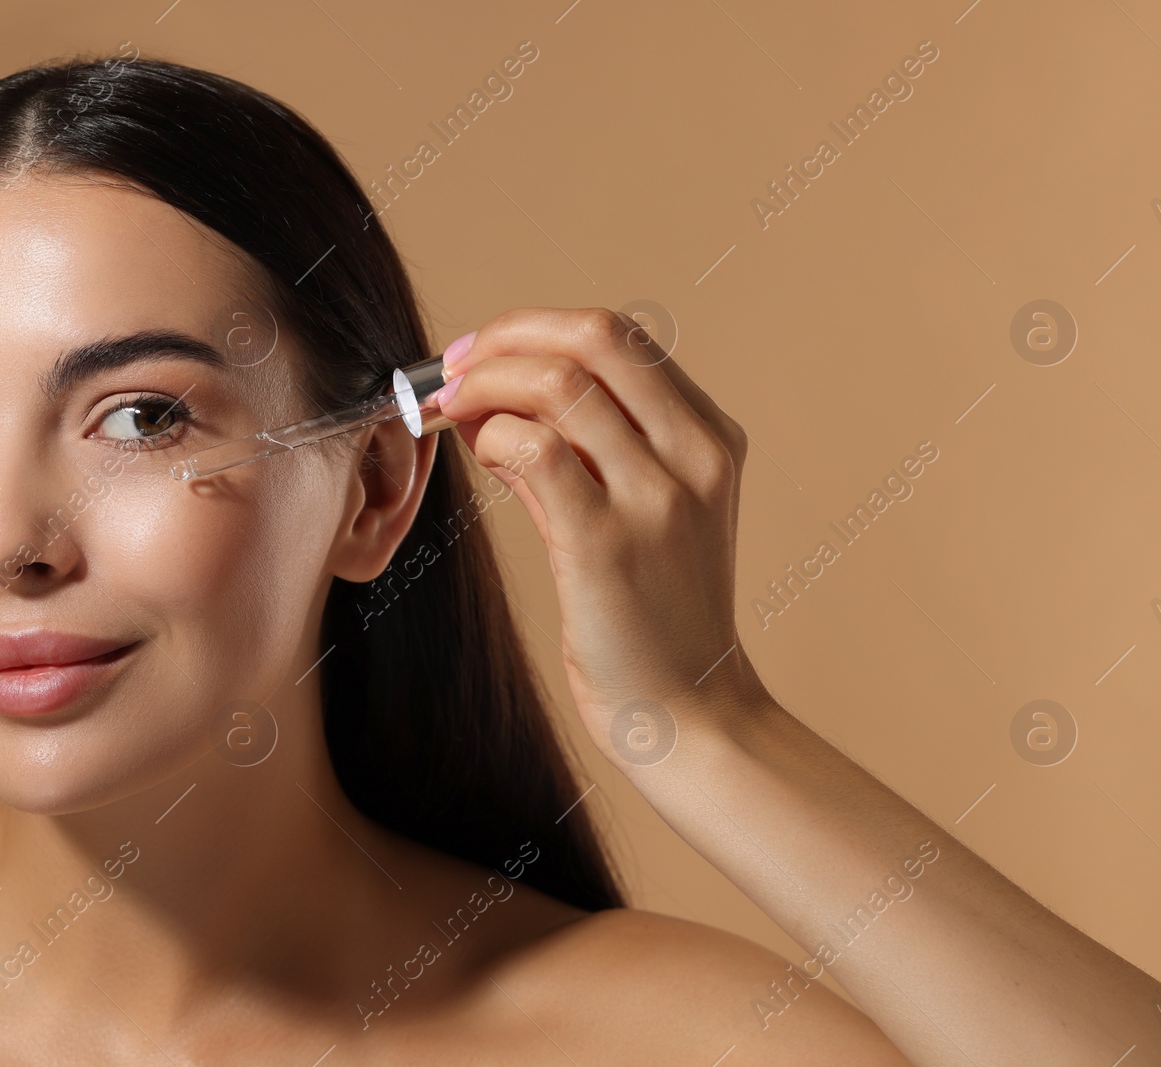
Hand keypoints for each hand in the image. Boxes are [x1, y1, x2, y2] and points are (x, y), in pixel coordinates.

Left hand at [434, 307, 770, 766]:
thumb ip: (579, 456)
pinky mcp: (607, 546)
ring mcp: (657, 499)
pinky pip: (539, 452)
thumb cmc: (654, 620)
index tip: (480, 353)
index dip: (536, 328)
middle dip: (505, 336)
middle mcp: (695, 456)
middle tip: (451, 368)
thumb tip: (496, 406)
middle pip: (595, 337)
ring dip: (485, 384)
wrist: (688, 714)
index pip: (619, 337)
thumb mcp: (636, 517)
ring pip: (560, 384)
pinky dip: (494, 438)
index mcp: (709, 438)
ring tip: (451, 411)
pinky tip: (482, 456)